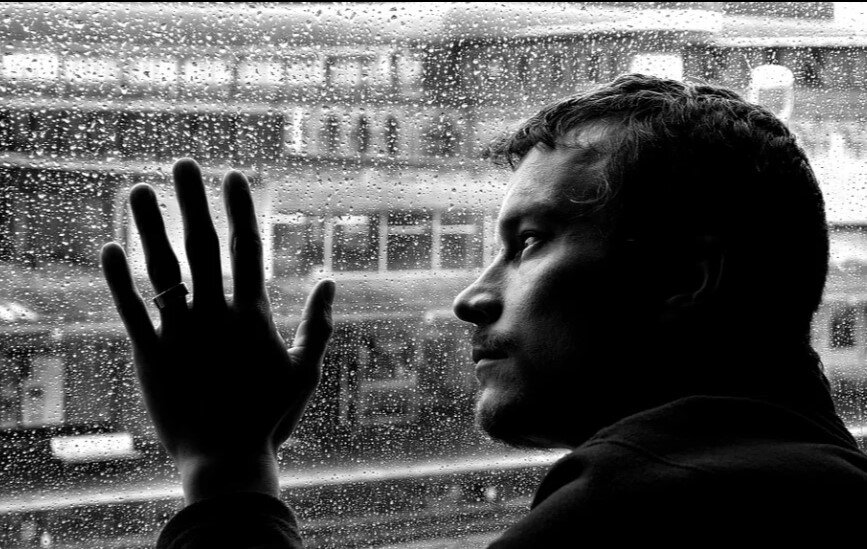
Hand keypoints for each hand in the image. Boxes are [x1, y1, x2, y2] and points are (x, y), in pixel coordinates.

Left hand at [100, 159, 334, 502]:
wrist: (226, 458)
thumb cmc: (270, 417)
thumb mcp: (305, 372)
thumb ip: (318, 325)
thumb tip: (331, 283)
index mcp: (251, 315)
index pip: (246, 249)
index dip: (240, 209)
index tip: (232, 176)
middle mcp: (214, 314)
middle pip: (203, 247)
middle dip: (194, 202)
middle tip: (183, 164)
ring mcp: (180, 333)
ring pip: (163, 270)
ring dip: (150, 228)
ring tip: (141, 190)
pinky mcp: (151, 355)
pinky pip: (131, 312)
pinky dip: (118, 281)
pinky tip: (109, 248)